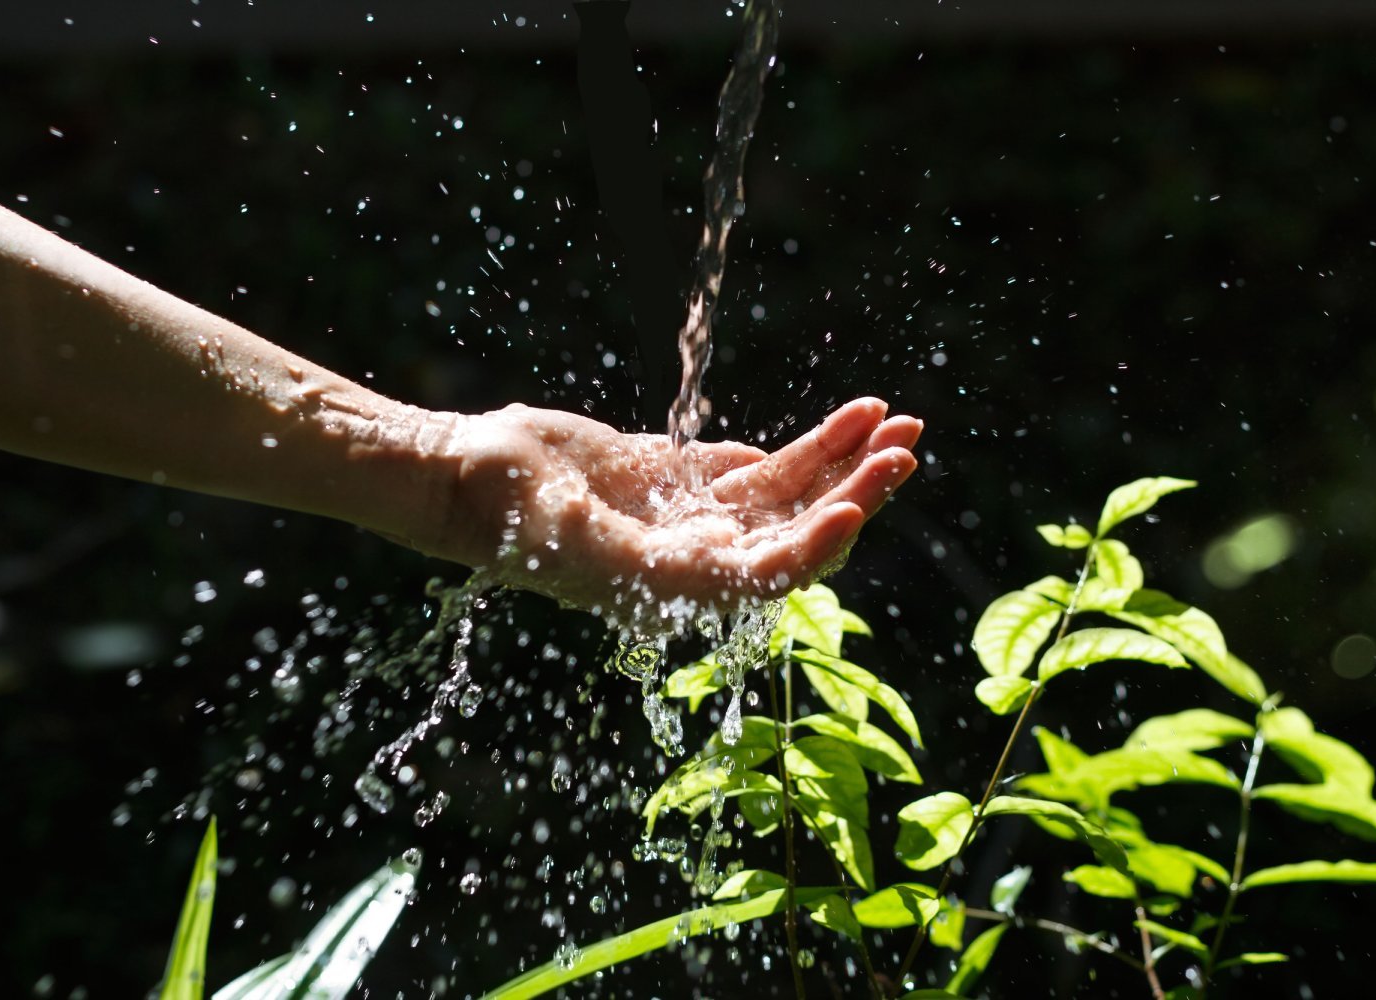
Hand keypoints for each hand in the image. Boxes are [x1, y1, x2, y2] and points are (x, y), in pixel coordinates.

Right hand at [436, 398, 920, 623]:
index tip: (858, 505)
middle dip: (857, 487)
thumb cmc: (515, 519)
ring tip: (892, 416)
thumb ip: (665, 562)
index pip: (773, 572)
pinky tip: (842, 423)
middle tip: (907, 442)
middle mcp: (698, 557)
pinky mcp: (677, 477)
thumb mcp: (590, 545)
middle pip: (798, 525)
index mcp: (681, 587)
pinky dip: (798, 444)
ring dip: (840, 457)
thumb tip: (741, 561)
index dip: (822, 543)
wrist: (467, 476)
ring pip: (787, 490)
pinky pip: (753, 464)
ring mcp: (690, 515)